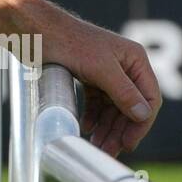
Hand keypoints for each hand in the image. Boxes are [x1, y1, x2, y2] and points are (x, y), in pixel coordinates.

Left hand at [35, 11, 161, 156]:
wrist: (32, 30)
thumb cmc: (66, 41)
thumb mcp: (99, 68)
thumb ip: (123, 92)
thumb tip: (143, 115)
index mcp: (134, 59)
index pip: (149, 98)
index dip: (140, 123)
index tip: (128, 144)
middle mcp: (123, 65)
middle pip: (130, 106)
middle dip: (120, 129)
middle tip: (108, 151)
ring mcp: (105, 71)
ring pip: (113, 107)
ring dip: (106, 127)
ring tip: (96, 145)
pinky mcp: (87, 76)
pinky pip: (96, 103)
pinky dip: (93, 117)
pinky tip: (86, 128)